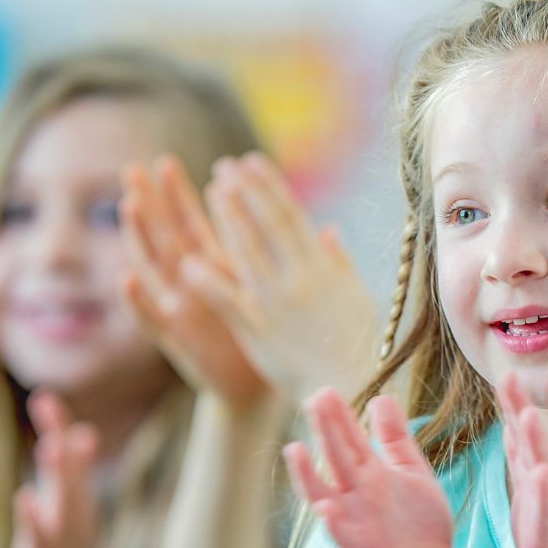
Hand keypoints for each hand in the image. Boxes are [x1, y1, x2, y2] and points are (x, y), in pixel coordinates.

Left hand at [10, 393, 112, 547]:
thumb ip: (76, 468)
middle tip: (48, 402)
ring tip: (51, 444)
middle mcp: (74, 508)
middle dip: (59, 436)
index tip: (44, 396)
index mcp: (77, 494)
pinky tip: (25, 498)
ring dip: (59, 472)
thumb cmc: (70, 546)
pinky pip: (41, 536)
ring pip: (63, 498)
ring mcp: (64, 532)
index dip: (57, 425)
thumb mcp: (74, 504)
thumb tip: (84, 432)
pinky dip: (34, 517)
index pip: (68, 454)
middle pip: (68, 467)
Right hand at [119, 156, 267, 407]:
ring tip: (129, 206)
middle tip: (134, 169)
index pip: (193, 225)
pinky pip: (150, 319)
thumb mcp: (274, 293)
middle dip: (152, 205)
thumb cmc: (269, 339)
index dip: (181, 196)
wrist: (253, 389)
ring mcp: (180, 310)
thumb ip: (289, 262)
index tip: (167, 162)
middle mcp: (192, 287)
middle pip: (167, 237)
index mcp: (216, 272)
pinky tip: (124, 277)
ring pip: (153, 269)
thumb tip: (324, 227)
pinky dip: (136, 301)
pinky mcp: (175, 340)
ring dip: (140, 240)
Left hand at [200, 153, 376, 402]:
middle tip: (224, 167)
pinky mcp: (258, 330)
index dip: (270, 186)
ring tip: (212, 192)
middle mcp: (298, 280)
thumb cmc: (357, 344)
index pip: (292, 217)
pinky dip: (209, 279)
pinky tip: (190, 260)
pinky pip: (228, 299)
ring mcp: (276, 303)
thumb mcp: (357, 298)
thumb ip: (339, 263)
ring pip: (246, 252)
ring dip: (227, 219)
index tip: (253, 162)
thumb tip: (329, 231)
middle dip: (244, 192)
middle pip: (266, 225)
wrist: (349, 385)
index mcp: (322, 270)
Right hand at [284, 389, 451, 547]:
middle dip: (326, 431)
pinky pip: (343, 537)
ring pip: (324, 495)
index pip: (349, 440)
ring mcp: (356, 522)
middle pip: (336, 458)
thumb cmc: (421, 521)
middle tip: (315, 400)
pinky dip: (333, 524)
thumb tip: (380, 398)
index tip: (325, 391)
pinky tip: (325, 509)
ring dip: (307, 476)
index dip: (339, 417)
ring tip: (294, 450)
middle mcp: (356, 495)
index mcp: (370, 474)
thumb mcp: (411, 471)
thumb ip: (395, 439)